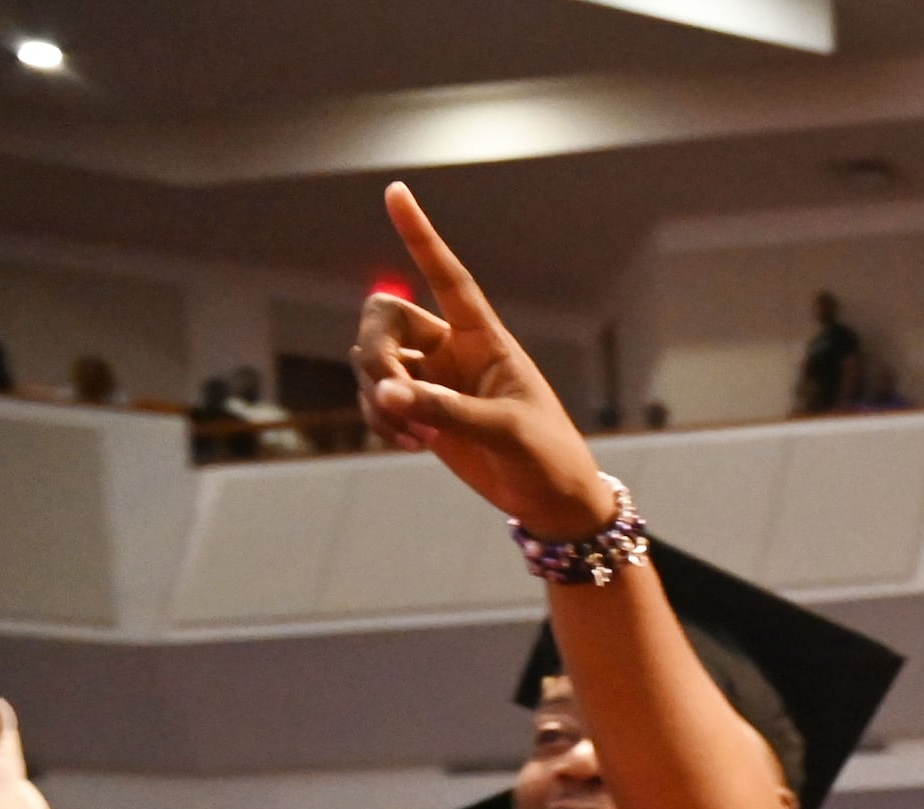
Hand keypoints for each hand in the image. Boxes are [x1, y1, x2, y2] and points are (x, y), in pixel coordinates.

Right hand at [356, 186, 613, 541]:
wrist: (552, 503)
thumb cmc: (548, 457)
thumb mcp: (507, 432)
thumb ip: (447, 411)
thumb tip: (385, 393)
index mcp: (485, 338)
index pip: (448, 277)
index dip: (422, 236)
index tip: (396, 191)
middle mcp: (452, 349)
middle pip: (383, 320)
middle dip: (373, 354)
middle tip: (390, 394)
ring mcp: (431, 380)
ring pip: (370, 363)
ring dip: (377, 397)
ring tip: (414, 436)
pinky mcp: (418, 412)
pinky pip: (374, 400)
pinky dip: (379, 420)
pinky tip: (409, 443)